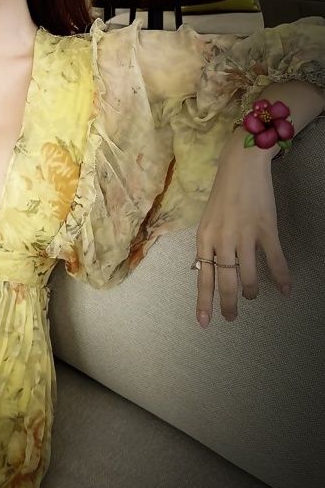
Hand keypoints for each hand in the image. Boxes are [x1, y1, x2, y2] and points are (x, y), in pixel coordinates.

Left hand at [194, 132, 291, 326]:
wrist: (240, 166)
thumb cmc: (223, 193)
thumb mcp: (207, 221)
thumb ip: (208, 245)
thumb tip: (204, 268)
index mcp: (204, 237)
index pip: (202, 276)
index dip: (204, 300)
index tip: (204, 322)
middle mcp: (222, 239)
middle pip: (225, 280)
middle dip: (229, 303)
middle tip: (232, 318)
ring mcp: (244, 234)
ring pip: (249, 274)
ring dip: (252, 291)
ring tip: (253, 297)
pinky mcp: (266, 228)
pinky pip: (274, 259)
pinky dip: (281, 276)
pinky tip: (285, 290)